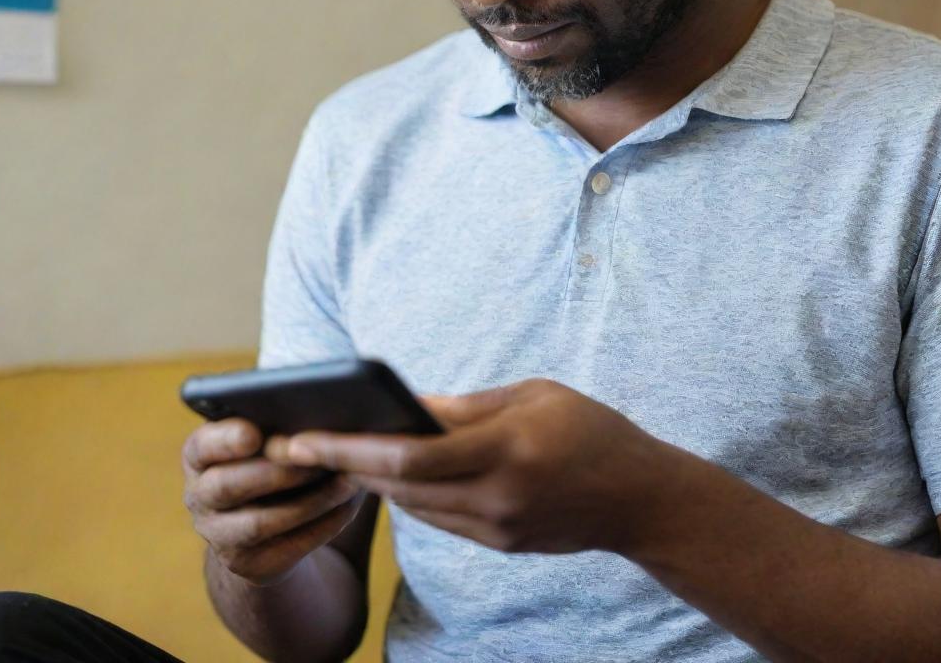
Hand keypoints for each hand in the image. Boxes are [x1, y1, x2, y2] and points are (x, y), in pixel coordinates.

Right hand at [182, 418, 363, 585]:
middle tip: (317, 456)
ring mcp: (219, 534)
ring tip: (347, 480)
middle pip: (228, 486)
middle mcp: (200, 496)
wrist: (268, 519)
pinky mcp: (246, 564)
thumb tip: (325, 411)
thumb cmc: (276, 456)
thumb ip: (282, 423)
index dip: (225, 440)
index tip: (253, 433)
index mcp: (199, 455)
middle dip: (277, 472)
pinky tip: (348, 504)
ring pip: (259, 522)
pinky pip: (286, 547)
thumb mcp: (269, 435)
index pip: (201, 446)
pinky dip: (322, 524)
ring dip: (309, 501)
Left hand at [264, 379, 674, 555]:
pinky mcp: (498, 545)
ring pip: (413, 507)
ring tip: (333, 455)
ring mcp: (496, 529)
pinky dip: (407, 495)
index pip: (409, 454)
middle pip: (399, 486)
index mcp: (505, 450)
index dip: (350, 446)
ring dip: (371, 482)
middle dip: (345, 465)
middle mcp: (495, 498)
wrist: (640, 500)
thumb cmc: (591, 430)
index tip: (307, 434)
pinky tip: (386, 474)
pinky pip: (437, 520)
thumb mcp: (533, 396)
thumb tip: (407, 406)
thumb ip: (468, 406)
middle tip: (300, 443)